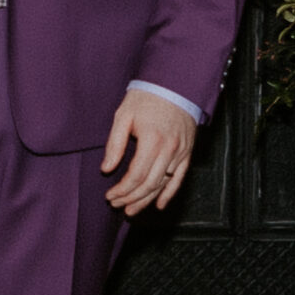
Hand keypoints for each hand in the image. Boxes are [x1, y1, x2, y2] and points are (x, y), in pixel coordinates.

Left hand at [100, 90, 195, 215]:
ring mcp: (181, 152)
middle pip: (149, 183)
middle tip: (117, 206)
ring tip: (132, 210)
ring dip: (147, 200)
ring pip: (163, 184)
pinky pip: (180, 178)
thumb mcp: (123, 115)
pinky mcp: (187, 152)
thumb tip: (106, 169)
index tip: (110, 196)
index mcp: (152, 140)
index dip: (122, 190)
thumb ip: (114, 143)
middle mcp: (169, 149)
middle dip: (131, 198)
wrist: (174, 85)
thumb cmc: (146, 98)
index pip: (136, 175)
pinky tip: (159, 204)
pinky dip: (170, 193)